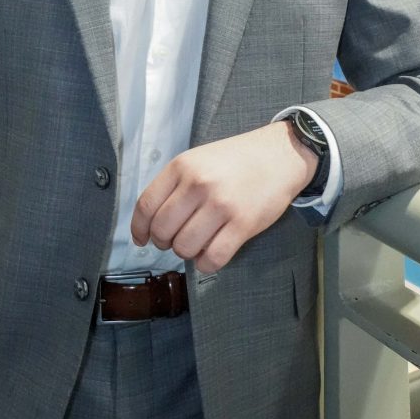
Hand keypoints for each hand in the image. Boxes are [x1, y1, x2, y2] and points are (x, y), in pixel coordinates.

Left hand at [131, 121, 317, 272]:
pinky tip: (212, 253)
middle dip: (165, 243)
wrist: (279, 154)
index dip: (139, 229)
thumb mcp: (198, 159)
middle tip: (176, 240)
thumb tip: (151, 222)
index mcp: (182, 166)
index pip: (146, 206)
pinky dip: (207, 264)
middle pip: (162, 231)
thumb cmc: (236, 160)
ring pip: (185, 248)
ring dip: (188, 252)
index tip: (142, 239)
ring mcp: (221, 205)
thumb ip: (175, 185)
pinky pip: (212, 259)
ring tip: (199, 242)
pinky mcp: (243, 224)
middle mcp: (198, 184)